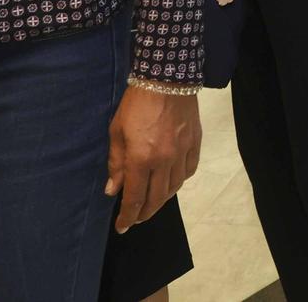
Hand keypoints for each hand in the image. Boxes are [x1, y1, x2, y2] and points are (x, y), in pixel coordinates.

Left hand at [105, 86, 200, 234]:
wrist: (166, 79)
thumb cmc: (135, 105)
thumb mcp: (117, 132)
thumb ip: (116, 163)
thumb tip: (113, 190)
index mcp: (141, 159)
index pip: (134, 198)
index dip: (127, 216)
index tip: (122, 227)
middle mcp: (163, 161)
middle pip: (156, 198)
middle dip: (144, 213)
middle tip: (135, 218)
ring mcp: (182, 153)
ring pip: (174, 188)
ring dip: (162, 199)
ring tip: (152, 201)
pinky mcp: (194, 144)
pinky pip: (189, 171)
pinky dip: (180, 181)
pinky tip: (172, 181)